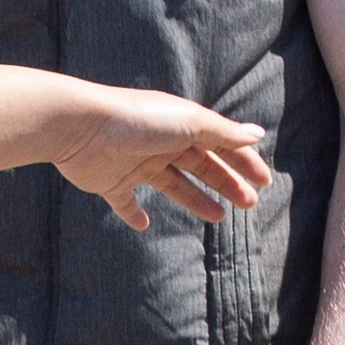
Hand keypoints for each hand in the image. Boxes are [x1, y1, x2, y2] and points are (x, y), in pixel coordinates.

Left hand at [52, 91, 271, 232]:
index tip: (264, 182)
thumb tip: (258, 134)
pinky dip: (134, 214)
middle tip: (249, 204)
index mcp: (180, 125)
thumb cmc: (138, 120)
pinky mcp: (110, 182)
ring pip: (172, 185)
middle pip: (201, 166)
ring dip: (195, 199)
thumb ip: (222, 132)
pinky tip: (144, 225)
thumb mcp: (188, 122)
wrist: (80, 127)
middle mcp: (161, 143)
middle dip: (227, 183)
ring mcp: (136, 163)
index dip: (243, 161)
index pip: (220, 144)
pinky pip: (125, 202)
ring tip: (218, 217)